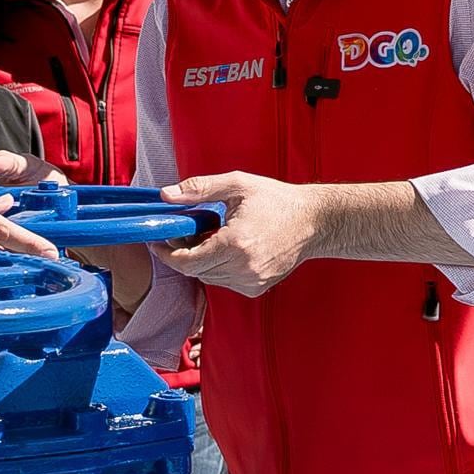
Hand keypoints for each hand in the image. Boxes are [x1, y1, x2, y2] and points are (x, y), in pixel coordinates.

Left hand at [158, 171, 329, 296]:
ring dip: (201, 260)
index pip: (188, 261)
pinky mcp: (257, 288)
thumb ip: (199, 189)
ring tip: (209, 237)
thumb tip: (166, 195)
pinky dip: (219, 267)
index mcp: (236, 244)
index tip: (159, 241)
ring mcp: (252, 281)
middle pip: (195, 271)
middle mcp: (244, 268)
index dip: (168, 254)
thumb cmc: (277, 201)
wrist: (314, 222)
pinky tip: (227, 248)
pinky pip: (225, 282)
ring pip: (209, 277)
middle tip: (184, 232)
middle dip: (183, 254)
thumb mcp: (237, 185)